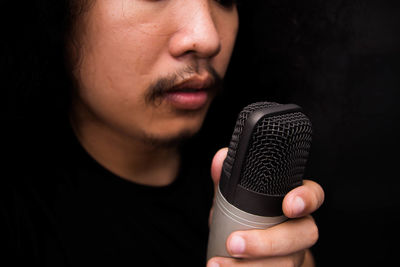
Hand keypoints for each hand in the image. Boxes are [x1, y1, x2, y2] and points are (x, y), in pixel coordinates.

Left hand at [207, 148, 323, 266]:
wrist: (249, 252)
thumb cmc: (246, 217)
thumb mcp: (236, 198)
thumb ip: (229, 179)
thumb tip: (220, 158)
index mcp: (292, 202)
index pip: (313, 195)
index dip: (306, 199)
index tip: (289, 205)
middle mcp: (299, 229)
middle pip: (302, 235)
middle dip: (267, 242)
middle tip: (233, 243)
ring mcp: (294, 254)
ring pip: (286, 263)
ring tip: (218, 265)